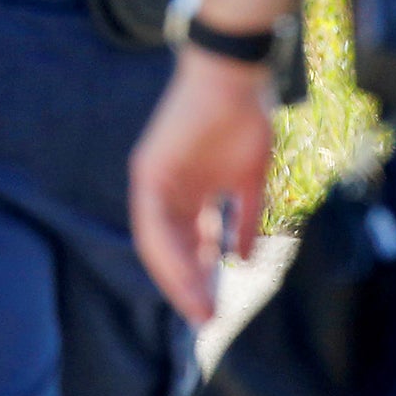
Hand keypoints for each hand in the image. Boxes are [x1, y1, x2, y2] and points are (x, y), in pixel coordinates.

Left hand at [129, 49, 275, 323]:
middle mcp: (165, 189)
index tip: (215, 306)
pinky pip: (153, 220)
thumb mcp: (247, 182)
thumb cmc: (243, 121)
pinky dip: (170, 250)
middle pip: (170, 248)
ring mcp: (154, 180)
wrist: (234, 77)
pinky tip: (190, 275)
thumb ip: (242, 220)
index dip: (198, 276)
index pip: (186, 244)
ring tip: (199, 308)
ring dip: (178, 276)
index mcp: (186, 192)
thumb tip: (242, 259)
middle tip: (206, 318)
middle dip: (188, 285)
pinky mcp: (148, 170)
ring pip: (157, 241)